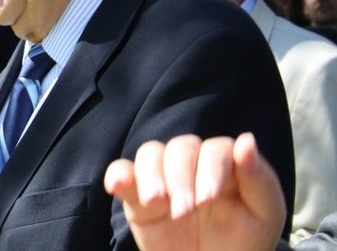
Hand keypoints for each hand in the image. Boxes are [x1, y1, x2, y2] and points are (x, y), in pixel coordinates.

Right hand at [104, 132, 284, 250]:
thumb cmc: (243, 242)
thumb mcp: (264, 214)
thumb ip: (258, 179)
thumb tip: (246, 140)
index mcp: (224, 165)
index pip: (214, 149)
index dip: (210, 169)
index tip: (208, 200)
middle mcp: (192, 164)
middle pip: (180, 148)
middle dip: (181, 178)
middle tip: (185, 210)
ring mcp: (162, 177)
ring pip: (150, 153)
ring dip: (152, 176)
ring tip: (157, 202)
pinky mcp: (137, 194)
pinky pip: (121, 172)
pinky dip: (118, 174)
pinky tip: (117, 186)